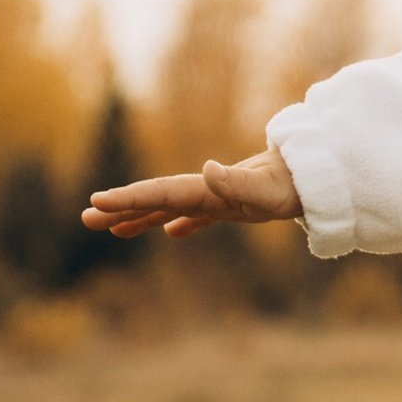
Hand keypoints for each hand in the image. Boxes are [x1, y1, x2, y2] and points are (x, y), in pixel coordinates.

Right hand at [82, 151, 302, 238]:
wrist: (317, 176)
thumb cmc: (292, 186)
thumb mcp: (267, 190)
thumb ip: (237, 182)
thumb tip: (208, 168)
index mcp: (207, 188)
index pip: (159, 193)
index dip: (127, 198)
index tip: (96, 201)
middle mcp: (207, 190)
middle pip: (155, 199)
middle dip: (120, 208)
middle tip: (85, 218)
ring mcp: (217, 198)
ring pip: (169, 208)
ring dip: (140, 217)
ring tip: (111, 230)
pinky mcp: (233, 207)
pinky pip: (197, 217)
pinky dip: (178, 223)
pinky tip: (169, 233)